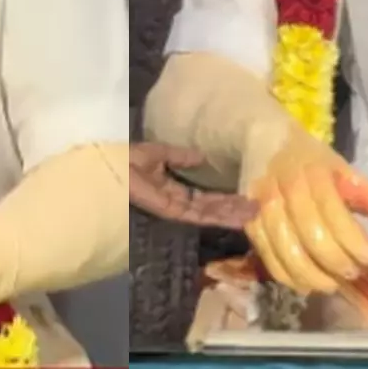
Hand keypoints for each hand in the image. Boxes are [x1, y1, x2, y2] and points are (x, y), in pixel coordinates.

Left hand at [130, 142, 259, 228]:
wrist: (110, 166)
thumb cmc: (125, 158)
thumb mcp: (157, 153)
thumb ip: (179, 156)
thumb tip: (202, 156)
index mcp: (170, 188)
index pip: (202, 197)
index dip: (222, 198)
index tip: (243, 196)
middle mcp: (174, 201)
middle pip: (209, 208)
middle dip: (232, 208)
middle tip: (258, 208)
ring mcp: (173, 208)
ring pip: (207, 213)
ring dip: (230, 214)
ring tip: (253, 213)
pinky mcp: (170, 210)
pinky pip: (197, 214)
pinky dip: (216, 216)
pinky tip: (232, 216)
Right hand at [241, 124, 367, 294]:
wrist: (265, 143)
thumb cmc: (314, 163)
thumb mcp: (349, 172)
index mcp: (315, 174)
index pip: (336, 216)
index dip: (356, 245)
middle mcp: (285, 189)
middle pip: (313, 240)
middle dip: (339, 264)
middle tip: (353, 272)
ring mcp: (262, 208)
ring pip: (289, 255)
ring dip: (316, 277)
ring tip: (332, 282)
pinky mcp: (248, 224)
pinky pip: (270, 261)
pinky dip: (291, 279)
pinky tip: (308, 282)